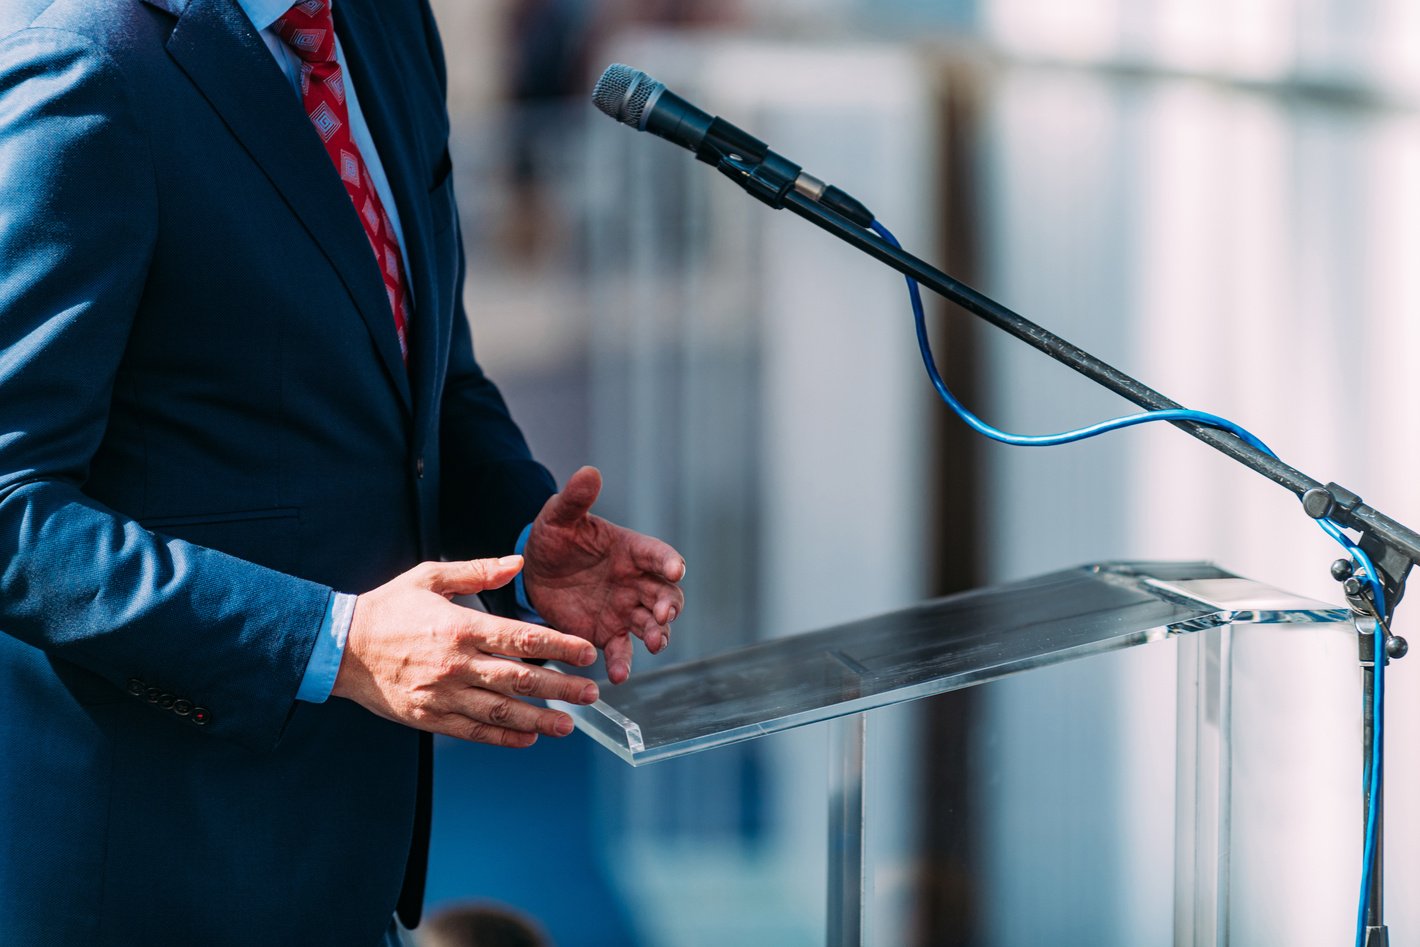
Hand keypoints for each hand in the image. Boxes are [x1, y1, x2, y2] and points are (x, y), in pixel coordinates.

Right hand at [332, 556, 599, 747]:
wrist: (339, 648)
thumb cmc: (387, 609)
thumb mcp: (429, 577)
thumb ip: (477, 571)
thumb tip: (518, 561)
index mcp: (460, 627)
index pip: (521, 639)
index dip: (560, 647)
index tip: (586, 653)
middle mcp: (455, 664)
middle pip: (519, 679)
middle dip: (561, 688)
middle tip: (591, 694)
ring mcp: (442, 695)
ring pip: (501, 712)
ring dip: (539, 720)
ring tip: (569, 725)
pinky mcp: (428, 717)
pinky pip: (473, 731)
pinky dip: (503, 736)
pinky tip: (528, 738)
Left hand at [522, 466, 685, 683]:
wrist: (534, 572)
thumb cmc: (554, 538)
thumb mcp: (559, 516)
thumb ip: (576, 498)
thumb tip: (589, 471)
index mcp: (630, 550)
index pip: (657, 554)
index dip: (667, 561)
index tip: (675, 569)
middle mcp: (635, 582)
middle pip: (664, 594)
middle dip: (668, 605)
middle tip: (664, 615)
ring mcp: (624, 610)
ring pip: (651, 625)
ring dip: (657, 635)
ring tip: (653, 644)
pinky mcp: (607, 633)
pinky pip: (621, 649)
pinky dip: (623, 662)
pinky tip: (618, 674)